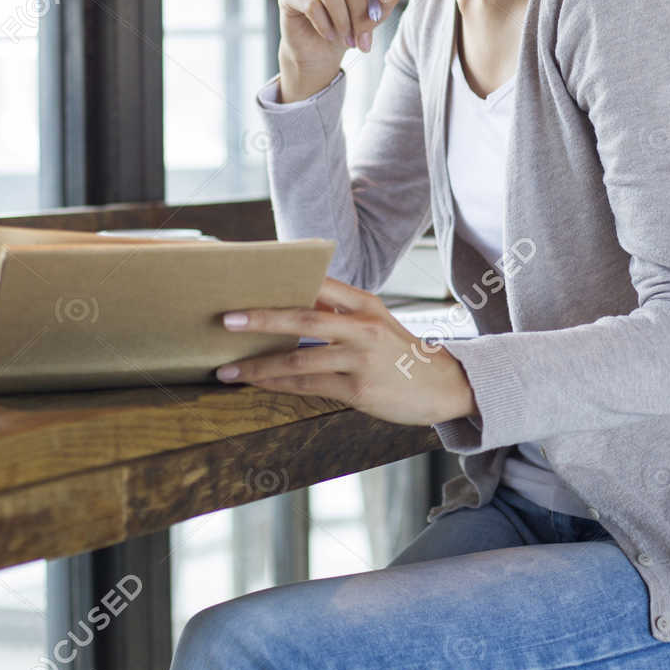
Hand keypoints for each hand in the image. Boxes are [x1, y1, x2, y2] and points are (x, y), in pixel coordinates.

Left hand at [215, 276, 479, 426]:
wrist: (443, 386)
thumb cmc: (400, 354)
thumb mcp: (376, 323)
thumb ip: (339, 312)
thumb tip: (293, 305)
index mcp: (365, 303)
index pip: (318, 284)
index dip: (282, 280)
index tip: (246, 280)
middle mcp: (364, 326)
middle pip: (304, 318)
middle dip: (262, 318)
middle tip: (226, 319)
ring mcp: (362, 358)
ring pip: (300, 359)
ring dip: (260, 365)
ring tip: (229, 369)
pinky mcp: (359, 389)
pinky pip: (309, 386)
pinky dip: (279, 385)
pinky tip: (258, 384)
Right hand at [278, 0, 399, 75]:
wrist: (319, 51)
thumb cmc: (348, 27)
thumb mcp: (372, 17)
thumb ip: (384, 3)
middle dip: (360, 13)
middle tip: (363, 38)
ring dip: (344, 21)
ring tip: (348, 39)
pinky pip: (311, 5)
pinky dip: (325, 25)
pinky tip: (330, 36)